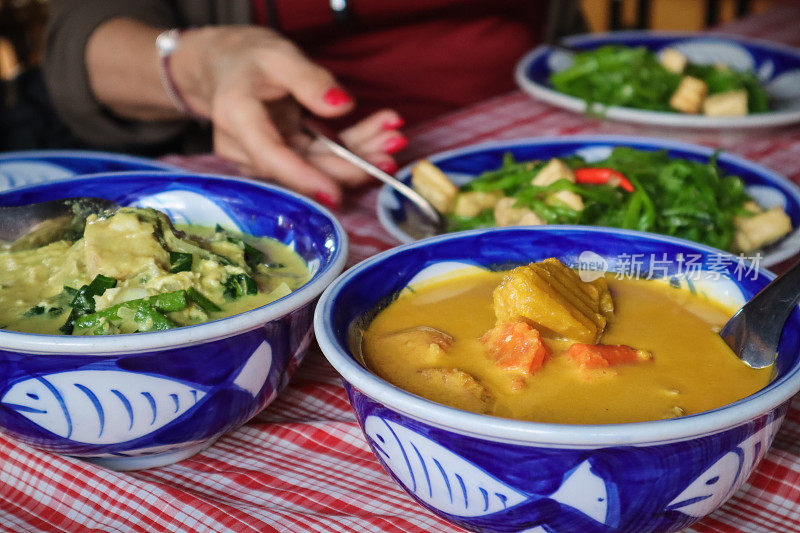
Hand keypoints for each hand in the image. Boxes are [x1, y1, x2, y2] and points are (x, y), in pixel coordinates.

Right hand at [171, 26, 405, 206]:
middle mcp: (247, 147)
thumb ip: (309, 80)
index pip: (270, 155)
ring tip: (394, 140)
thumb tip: (342, 107)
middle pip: (303, 166)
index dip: (304, 177)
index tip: (335, 194)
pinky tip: (382, 136)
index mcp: (238, 117)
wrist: (226, 66)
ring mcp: (266, 156)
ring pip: (318, 163)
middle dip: (350, 164)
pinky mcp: (286, 156)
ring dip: (360, 154)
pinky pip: (321, 156)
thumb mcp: (279, 55)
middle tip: (390, 155)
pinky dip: (354, 147)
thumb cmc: (248, 58)